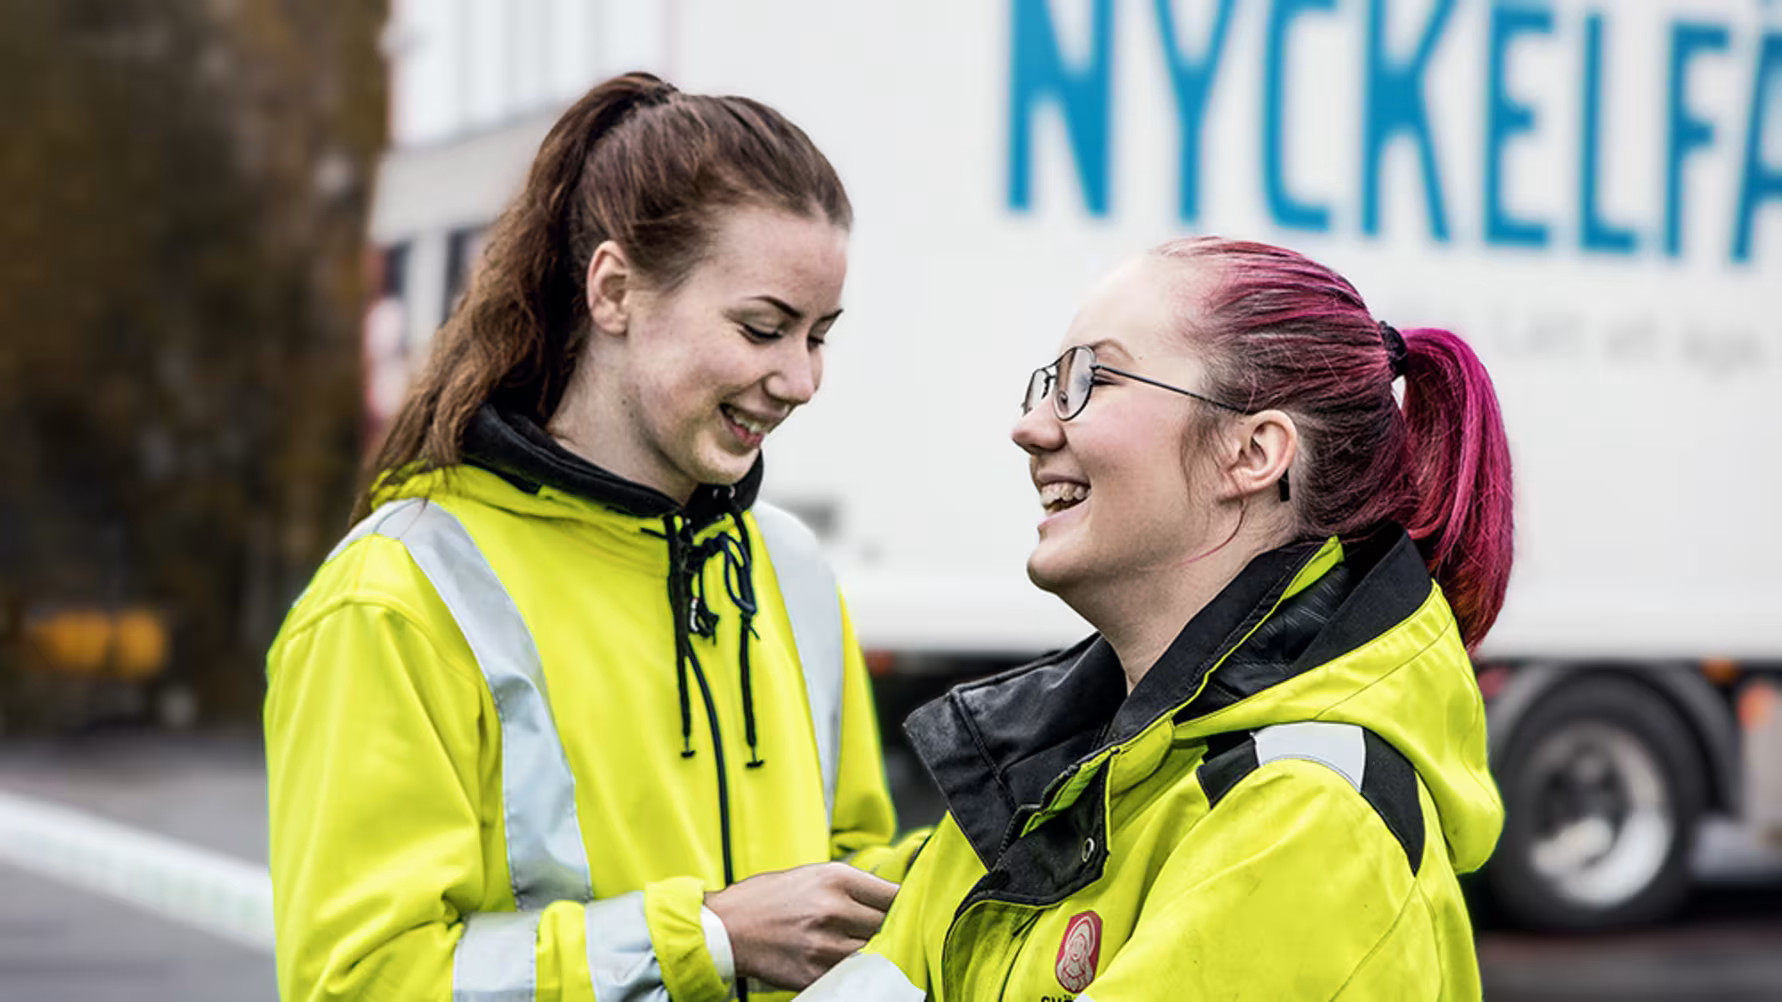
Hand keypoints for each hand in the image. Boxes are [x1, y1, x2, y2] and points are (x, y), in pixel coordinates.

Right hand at [704, 862, 897, 990]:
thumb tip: (889, 893)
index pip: (893, 894)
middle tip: (879, 928)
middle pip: (886, 925)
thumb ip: (851, 884)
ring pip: (873, 951)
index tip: (905, 908)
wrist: (725, 928)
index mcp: (835, 878)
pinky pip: (850, 973)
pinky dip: (852, 968)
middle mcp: (833, 909)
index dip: (903, 903)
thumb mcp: (811, 874)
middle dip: (886, 927)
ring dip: (871, 950)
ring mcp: (825, 945)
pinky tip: (840, 960)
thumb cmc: (767, 898)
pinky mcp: (815, 973)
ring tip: (856, 944)